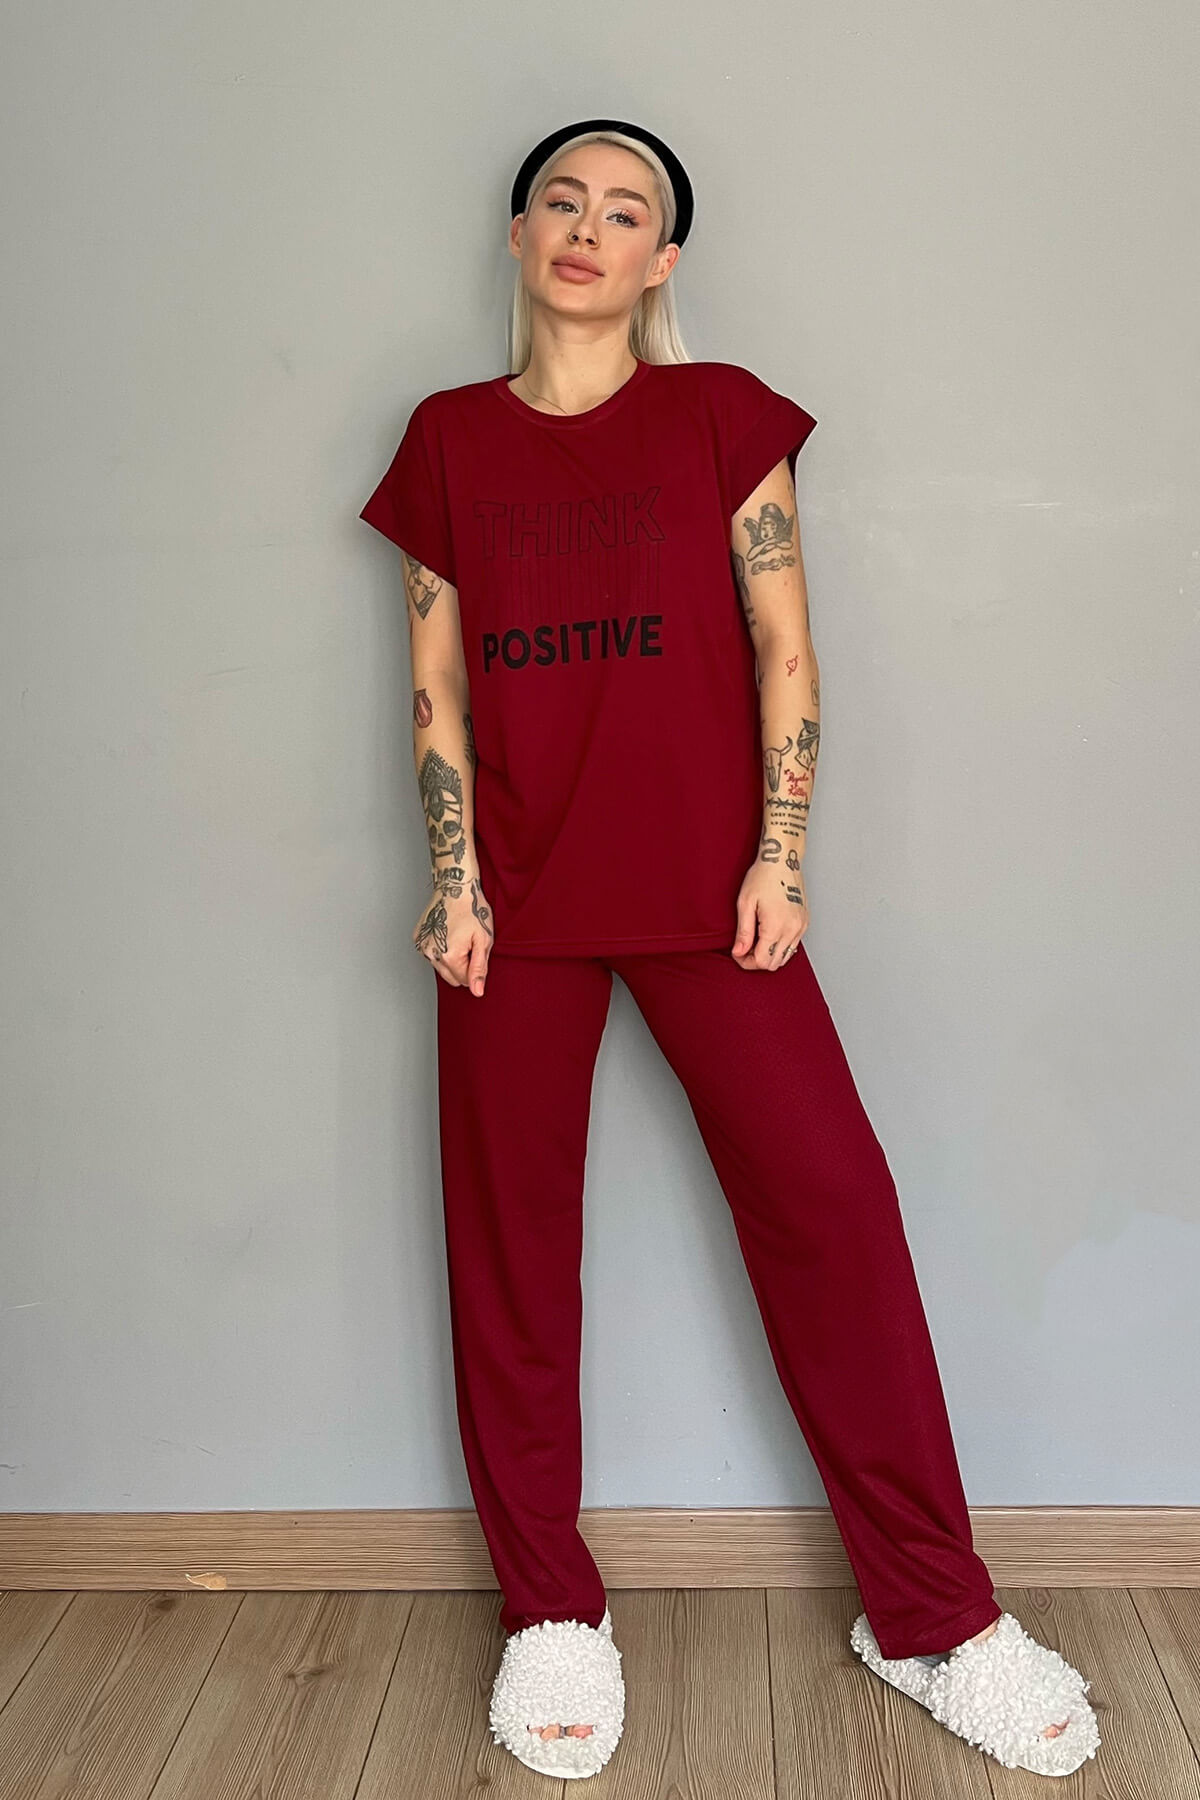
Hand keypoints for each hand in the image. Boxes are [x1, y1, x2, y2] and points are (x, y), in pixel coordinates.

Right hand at [413, 875, 494, 994]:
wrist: (455, 886)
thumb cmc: (472, 909)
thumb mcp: (483, 940)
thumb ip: (479, 969)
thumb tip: (477, 991)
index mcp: (449, 956)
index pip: (464, 981)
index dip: (474, 967)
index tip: (476, 949)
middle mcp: (430, 954)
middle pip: (451, 977)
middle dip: (462, 966)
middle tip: (468, 943)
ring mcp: (422, 946)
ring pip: (440, 967)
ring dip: (450, 958)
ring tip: (457, 936)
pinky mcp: (417, 938)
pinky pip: (431, 954)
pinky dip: (440, 948)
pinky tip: (447, 932)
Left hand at [730, 859, 808, 970]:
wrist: (782, 861)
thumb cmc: (762, 877)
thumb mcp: (745, 903)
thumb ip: (743, 932)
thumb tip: (739, 952)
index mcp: (776, 926)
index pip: (762, 961)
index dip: (746, 962)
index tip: (737, 953)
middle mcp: (792, 929)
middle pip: (774, 963)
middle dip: (757, 960)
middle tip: (745, 948)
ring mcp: (801, 927)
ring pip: (785, 957)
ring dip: (769, 955)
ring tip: (756, 941)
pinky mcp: (804, 922)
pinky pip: (793, 945)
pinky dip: (780, 947)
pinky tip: (768, 934)